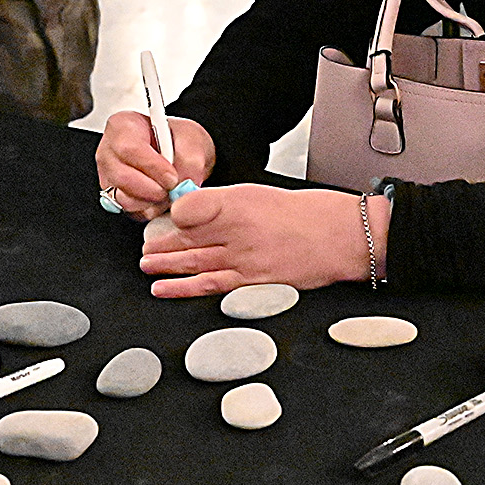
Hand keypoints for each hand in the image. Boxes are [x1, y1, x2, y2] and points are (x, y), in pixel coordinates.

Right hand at [95, 110, 212, 217]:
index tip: (172, 176)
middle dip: (152, 189)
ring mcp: (109, 177)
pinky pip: (131, 212)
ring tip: (168, 191)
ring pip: (124, 199)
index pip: (129, 148)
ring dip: (152, 201)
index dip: (152, 166)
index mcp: (123, 126)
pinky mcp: (115, 199)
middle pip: (122, 177)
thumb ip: (190, 159)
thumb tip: (183, 184)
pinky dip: (151, 209)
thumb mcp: (192, 139)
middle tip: (172, 188)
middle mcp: (110, 152)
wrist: (179, 155)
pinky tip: (161, 198)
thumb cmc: (178, 141)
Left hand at [138, 185, 384, 297]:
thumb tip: (193, 213)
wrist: (340, 237)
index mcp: (239, 203)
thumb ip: (224, 204)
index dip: (173, 214)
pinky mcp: (252, 282)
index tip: (165, 217)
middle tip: (144, 248)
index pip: (190, 208)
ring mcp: (244, 259)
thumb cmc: (305, 215)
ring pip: (193, 263)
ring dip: (165, 267)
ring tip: (146, 267)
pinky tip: (164, 289)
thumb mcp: (259, 195)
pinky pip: (210, 286)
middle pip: (187, 238)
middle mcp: (238, 231)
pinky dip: (184, 289)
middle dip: (160, 245)